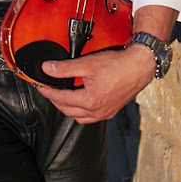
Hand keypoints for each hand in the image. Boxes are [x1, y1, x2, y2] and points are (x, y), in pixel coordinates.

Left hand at [37, 47, 155, 122]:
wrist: (140, 66)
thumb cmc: (117, 64)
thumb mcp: (87, 63)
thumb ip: (64, 68)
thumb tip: (47, 68)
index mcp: (90, 101)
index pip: (61, 99)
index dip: (48, 92)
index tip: (40, 86)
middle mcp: (98, 111)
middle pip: (68, 111)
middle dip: (56, 101)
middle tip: (48, 90)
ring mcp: (105, 113)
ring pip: (79, 117)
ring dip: (68, 108)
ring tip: (62, 95)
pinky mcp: (111, 111)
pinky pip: (91, 117)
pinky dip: (81, 111)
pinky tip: (79, 100)